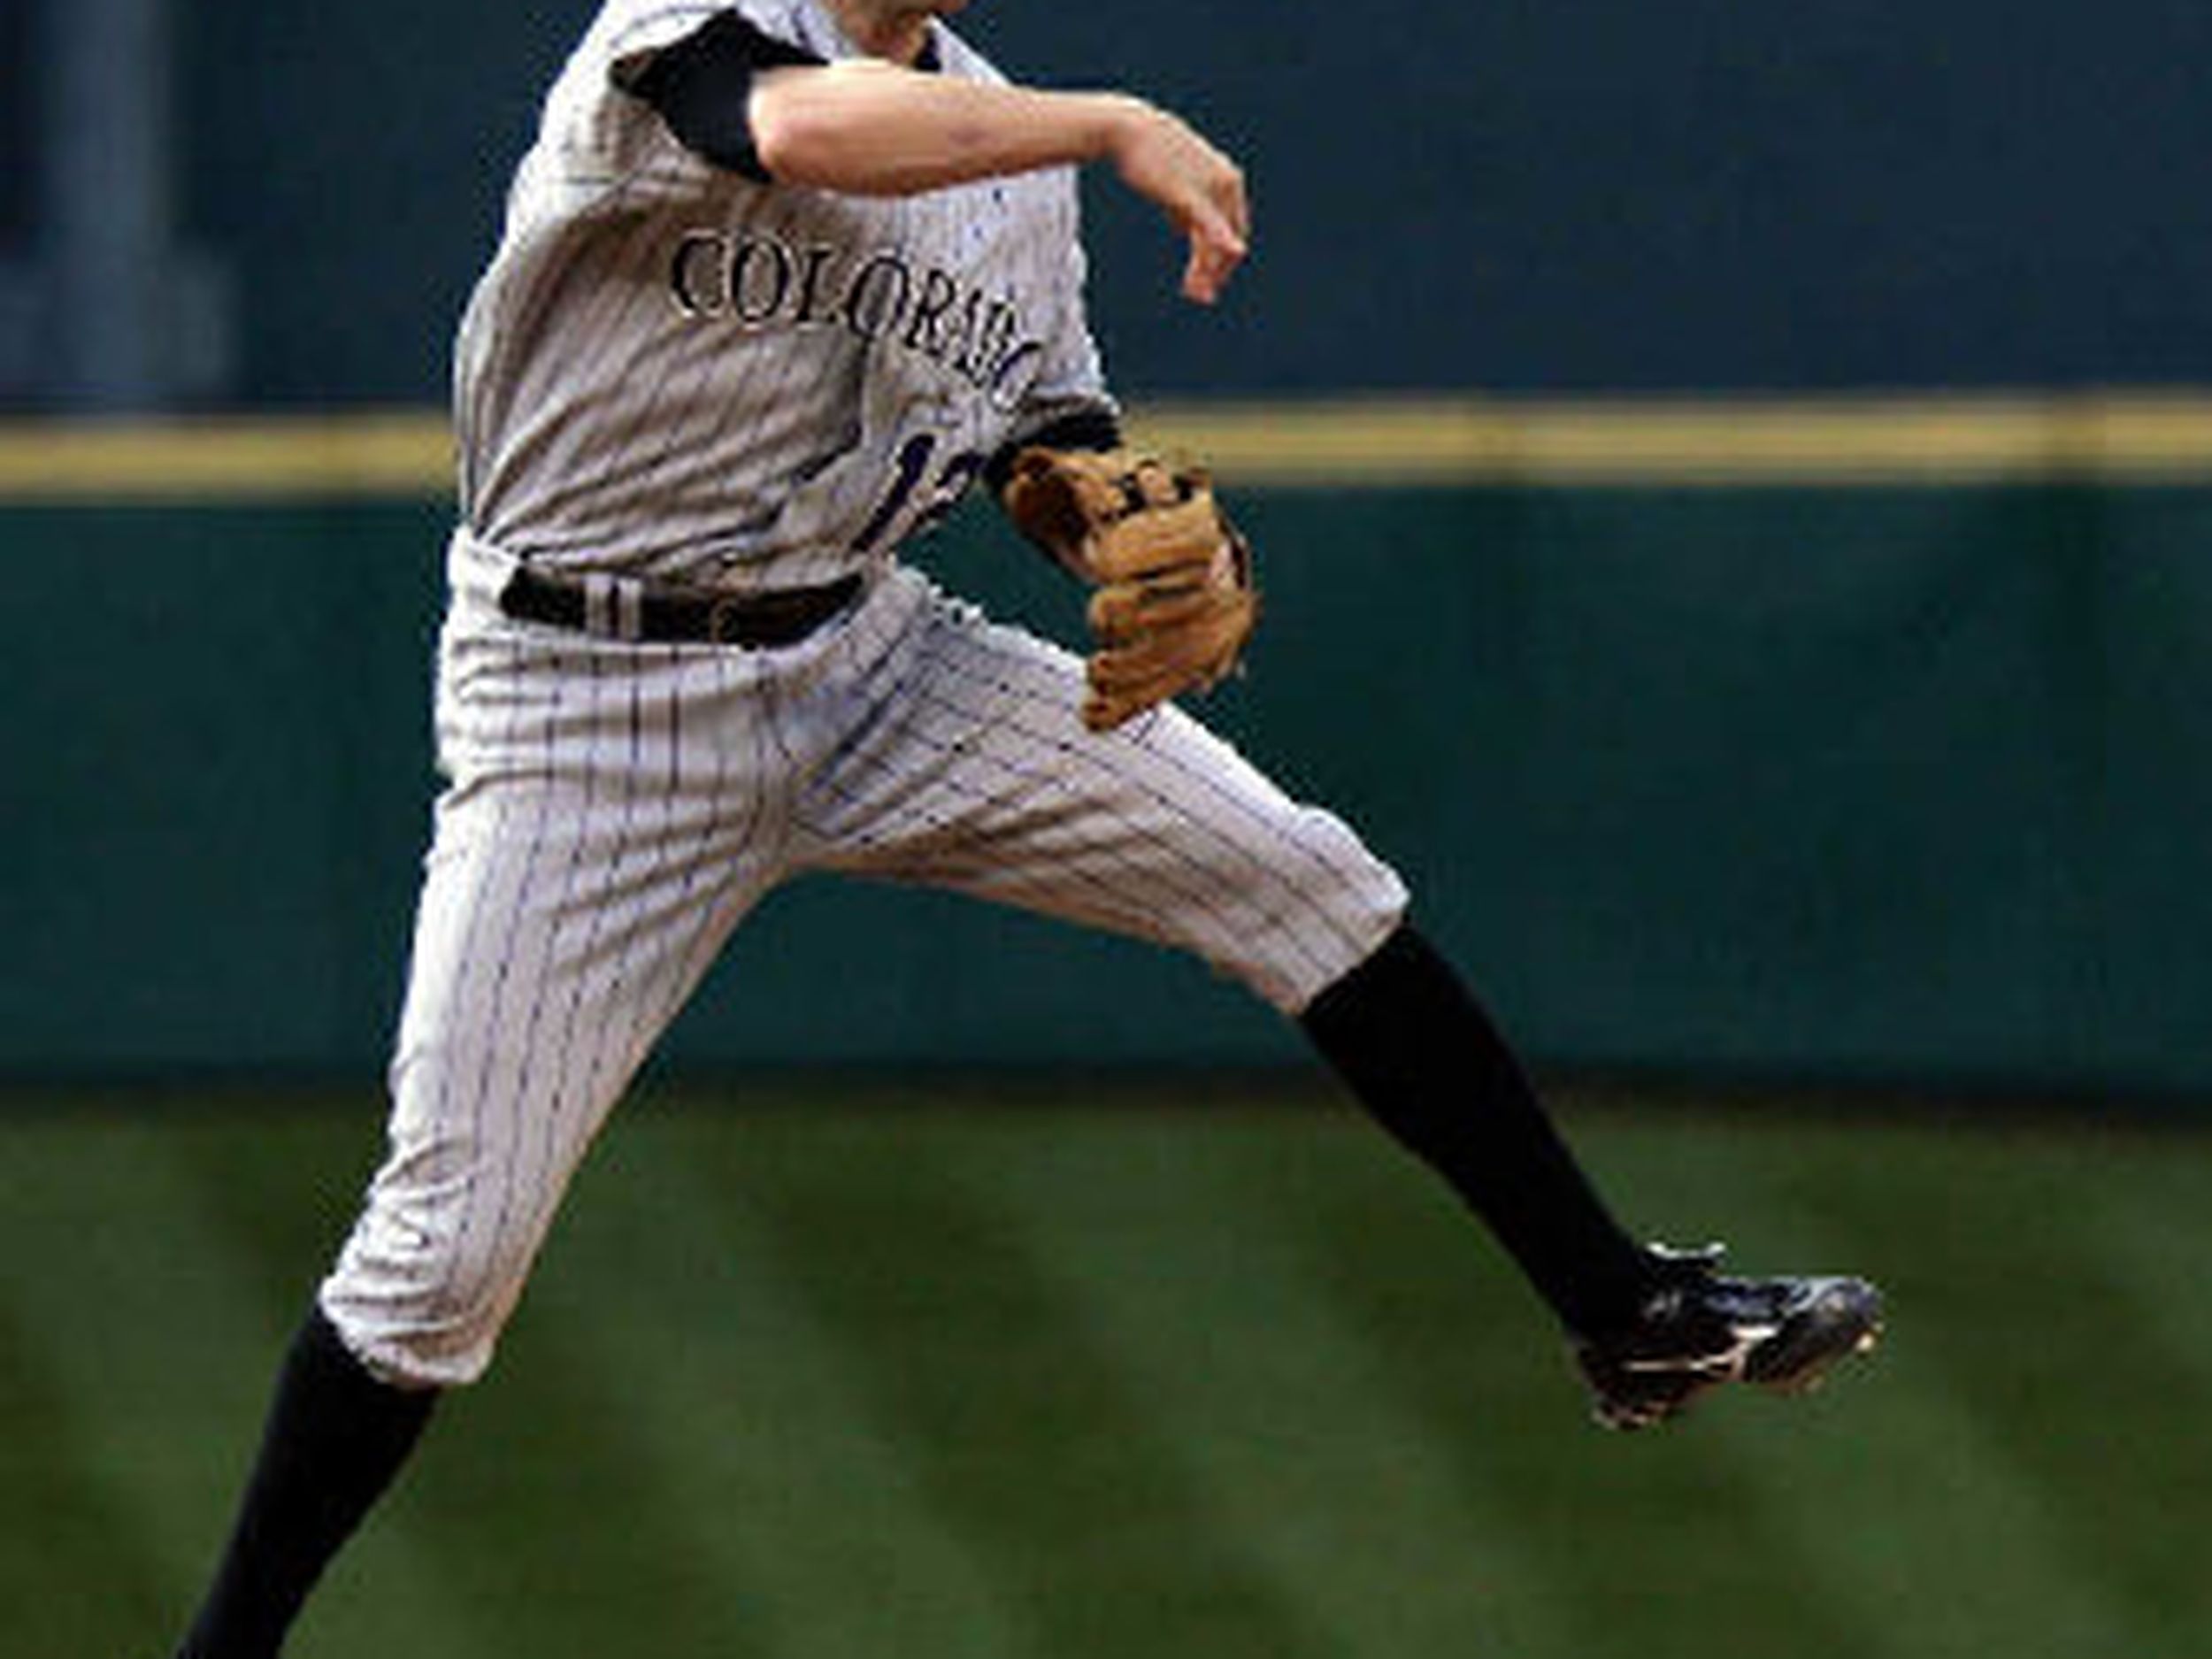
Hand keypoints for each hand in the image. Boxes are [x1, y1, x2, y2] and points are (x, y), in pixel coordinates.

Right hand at [1104, 99, 1251, 303]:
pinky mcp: (1190, 193)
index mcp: (1229, 180)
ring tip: (1195, 295)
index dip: (1224, 259)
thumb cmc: (1149, 155)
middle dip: (1216, 272)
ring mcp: (1210, 188)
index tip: (1208, 281)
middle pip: (1229, 239)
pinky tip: (1232, 254)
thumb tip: (1187, 230)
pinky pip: (1209, 226)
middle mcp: (1227, 183)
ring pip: (1215, 240)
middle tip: (1200, 298)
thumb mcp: (1175, 184)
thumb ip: (1188, 209)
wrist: (1128, 129)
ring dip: (1207, 271)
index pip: (1235, 229)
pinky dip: (1220, 243)